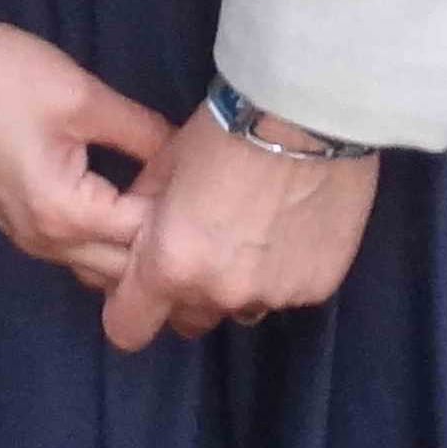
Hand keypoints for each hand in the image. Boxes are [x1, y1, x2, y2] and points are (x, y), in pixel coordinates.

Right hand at [0, 0, 179, 293]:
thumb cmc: (4, 75)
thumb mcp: (85, 97)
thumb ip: (144, 133)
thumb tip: (187, 156)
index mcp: (64, 214)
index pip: (146, 238)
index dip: (185, 215)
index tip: (217, 189)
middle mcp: (44, 241)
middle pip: (124, 273)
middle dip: (165, 251)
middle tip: (207, 215)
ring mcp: (26, 236)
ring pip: (99, 268)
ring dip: (135, 251)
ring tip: (175, 215)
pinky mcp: (17, 219)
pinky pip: (77, 250)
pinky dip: (109, 240)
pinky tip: (134, 207)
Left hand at [101, 102, 380, 349]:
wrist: (305, 118)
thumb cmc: (222, 132)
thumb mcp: (163, 166)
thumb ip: (141, 214)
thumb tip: (134, 236)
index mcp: (171, 266)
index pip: (128, 328)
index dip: (128, 309)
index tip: (138, 288)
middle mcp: (221, 293)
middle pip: (190, 320)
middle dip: (186, 293)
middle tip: (200, 246)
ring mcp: (274, 296)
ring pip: (242, 307)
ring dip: (237, 283)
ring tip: (251, 231)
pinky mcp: (318, 287)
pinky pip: (287, 292)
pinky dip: (282, 270)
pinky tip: (289, 226)